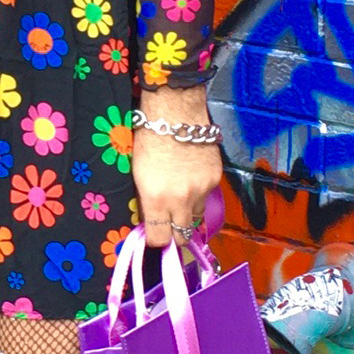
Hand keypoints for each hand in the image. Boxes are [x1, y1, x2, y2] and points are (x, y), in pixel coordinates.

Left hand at [131, 85, 220, 250]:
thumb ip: (147, 202)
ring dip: (188, 213)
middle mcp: (182, 200)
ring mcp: (202, 190)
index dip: (156, 242)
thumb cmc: (148, 139)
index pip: (159, 238)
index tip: (153, 237)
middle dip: (175, 235)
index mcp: (156, 199)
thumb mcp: (138, 175)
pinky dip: (199, 193)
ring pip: (197, 216)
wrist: (176, 112)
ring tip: (179, 197)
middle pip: (182, 236)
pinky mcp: (215, 179)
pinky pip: (207, 196)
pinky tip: (190, 178)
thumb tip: (152, 219)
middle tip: (169, 226)